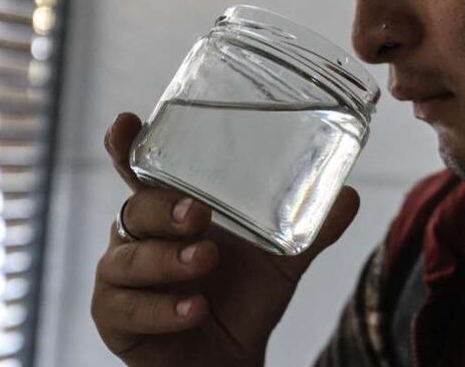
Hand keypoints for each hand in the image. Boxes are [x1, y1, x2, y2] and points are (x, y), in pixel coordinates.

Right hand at [91, 113, 359, 366]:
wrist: (231, 358)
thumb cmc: (244, 295)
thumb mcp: (280, 259)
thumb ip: (310, 229)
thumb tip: (349, 196)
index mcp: (170, 208)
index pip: (140, 169)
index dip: (127, 146)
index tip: (127, 123)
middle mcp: (139, 237)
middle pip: (135, 209)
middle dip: (164, 208)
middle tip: (199, 213)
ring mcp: (121, 278)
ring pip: (126, 260)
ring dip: (166, 259)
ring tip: (204, 259)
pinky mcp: (115, 319)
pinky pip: (125, 309)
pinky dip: (162, 309)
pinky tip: (194, 309)